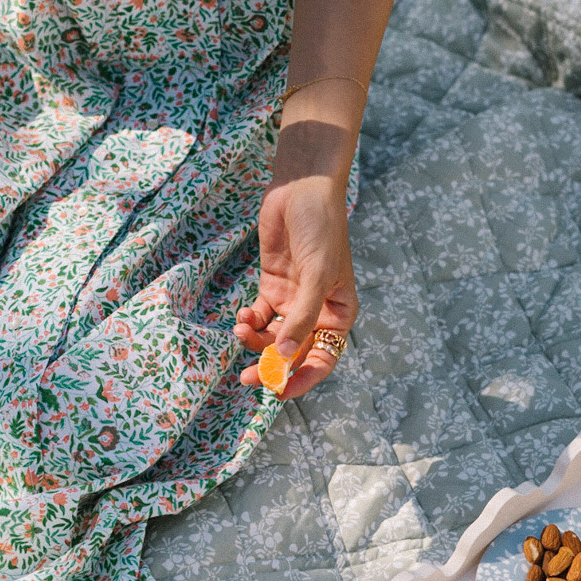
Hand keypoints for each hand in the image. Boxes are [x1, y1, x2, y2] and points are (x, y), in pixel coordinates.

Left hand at [235, 162, 357, 401]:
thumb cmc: (321, 227)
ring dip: (255, 341)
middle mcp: (318, 312)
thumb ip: (301, 317)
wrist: (301, 188)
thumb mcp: (317, 274)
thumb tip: (284, 355)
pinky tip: (242, 315)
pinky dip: (249, 322)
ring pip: (272, 337)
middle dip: (271, 366)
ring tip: (241, 330)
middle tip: (247, 378)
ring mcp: (294, 300)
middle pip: (294, 353)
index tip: (279, 392)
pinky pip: (260, 317)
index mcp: (339, 314)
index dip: (302, 378)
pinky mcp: (273, 287)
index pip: (323, 358)